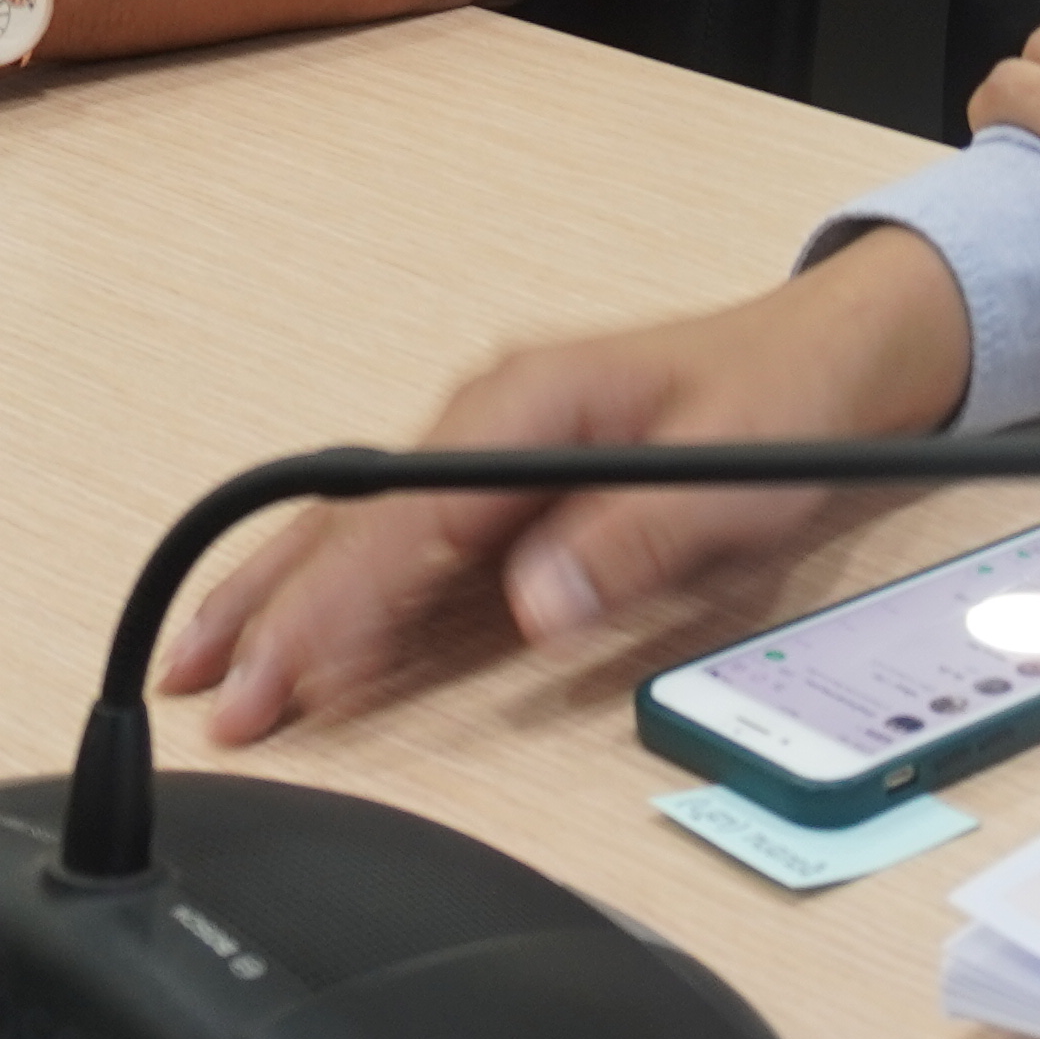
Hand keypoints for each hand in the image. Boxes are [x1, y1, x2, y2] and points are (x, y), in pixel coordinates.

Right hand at [155, 233, 975, 746]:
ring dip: (284, 599)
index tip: (286, 668)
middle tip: (202, 686)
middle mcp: (489, 417)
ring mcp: (492, 450)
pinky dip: (342, 594)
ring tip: (205, 668)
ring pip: (360, 530)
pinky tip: (300, 645)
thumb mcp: (731, 474)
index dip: (336, 603)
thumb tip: (532, 606)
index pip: (405, 519)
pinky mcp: (508, 485)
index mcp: (526, 401)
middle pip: (354, 519)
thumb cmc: (786, 400)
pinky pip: (407, 545)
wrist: (836, 352)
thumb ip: (630, 542)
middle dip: (273, 606)